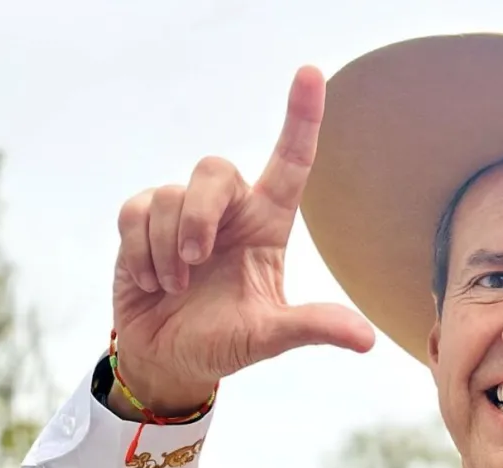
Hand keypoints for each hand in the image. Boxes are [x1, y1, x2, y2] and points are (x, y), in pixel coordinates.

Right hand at [110, 66, 374, 416]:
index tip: (311, 74)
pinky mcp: (142, 223)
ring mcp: (184, 215)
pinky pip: (135, 213)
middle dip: (199, 214)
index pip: (291, 164)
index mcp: (267, 226)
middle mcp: (229, 212)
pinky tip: (152, 282)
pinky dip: (141, 254)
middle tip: (196, 260)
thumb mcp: (270, 337)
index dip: (301, 118)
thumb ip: (313, 328)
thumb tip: (367, 340)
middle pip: (214, 169)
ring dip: (167, 251)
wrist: (169, 359)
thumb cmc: (225, 343)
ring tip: (175, 287)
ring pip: (169, 197)